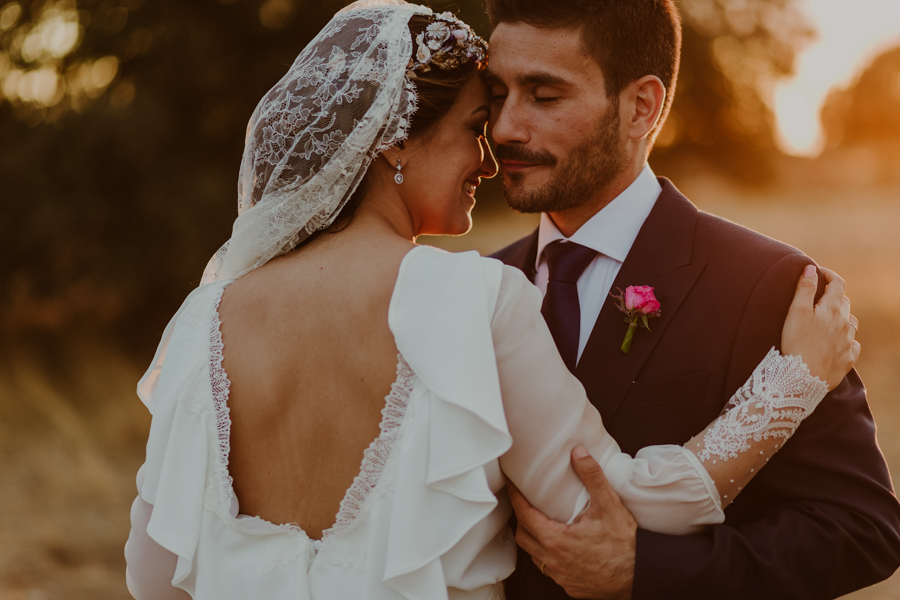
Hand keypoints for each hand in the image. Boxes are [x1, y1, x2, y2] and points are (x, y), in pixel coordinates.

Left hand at [509, 446, 636, 599]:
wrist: (641, 576)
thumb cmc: (626, 544)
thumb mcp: (609, 505)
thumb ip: (592, 477)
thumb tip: (578, 453)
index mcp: (556, 540)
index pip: (524, 515)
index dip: (516, 497)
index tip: (512, 484)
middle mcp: (553, 561)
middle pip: (523, 536)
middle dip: (521, 517)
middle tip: (524, 500)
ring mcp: (560, 576)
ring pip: (535, 555)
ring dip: (534, 538)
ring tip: (540, 521)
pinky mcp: (569, 585)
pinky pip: (549, 568)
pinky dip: (547, 554)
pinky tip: (558, 544)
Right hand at [782, 264, 859, 388]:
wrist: (804, 378)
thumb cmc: (796, 343)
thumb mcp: (796, 312)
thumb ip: (804, 288)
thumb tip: (811, 268)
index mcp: (832, 309)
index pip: (838, 283)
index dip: (829, 275)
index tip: (818, 273)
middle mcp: (845, 323)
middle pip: (844, 302)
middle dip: (833, 296)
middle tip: (818, 297)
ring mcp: (848, 342)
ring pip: (851, 322)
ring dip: (841, 317)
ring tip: (828, 319)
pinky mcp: (848, 359)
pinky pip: (853, 344)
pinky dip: (846, 339)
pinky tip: (838, 342)